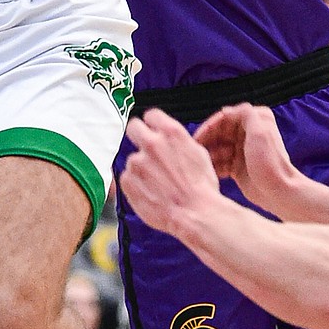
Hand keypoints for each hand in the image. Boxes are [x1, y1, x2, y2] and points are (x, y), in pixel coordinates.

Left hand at [121, 108, 221, 237]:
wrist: (195, 213)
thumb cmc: (201, 187)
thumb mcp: (198, 153)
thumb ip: (178, 141)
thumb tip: (170, 139)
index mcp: (171, 133)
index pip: (151, 115)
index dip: (153, 124)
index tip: (153, 129)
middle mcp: (152, 144)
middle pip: (133, 127)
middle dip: (139, 135)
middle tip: (146, 149)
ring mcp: (138, 163)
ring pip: (133, 158)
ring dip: (141, 167)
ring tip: (157, 182)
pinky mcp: (128, 181)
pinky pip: (127, 178)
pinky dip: (135, 184)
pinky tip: (150, 192)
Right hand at [194, 104, 299, 215]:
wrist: (277, 191)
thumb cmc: (269, 162)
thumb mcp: (259, 132)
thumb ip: (245, 114)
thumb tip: (226, 110)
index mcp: (255, 120)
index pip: (226, 117)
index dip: (210, 126)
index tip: (197, 137)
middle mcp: (248, 131)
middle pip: (219, 132)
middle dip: (207, 141)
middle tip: (194, 151)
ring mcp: (242, 149)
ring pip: (218, 147)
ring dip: (209, 155)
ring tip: (203, 164)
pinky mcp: (237, 165)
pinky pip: (220, 161)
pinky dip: (214, 166)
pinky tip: (210, 172)